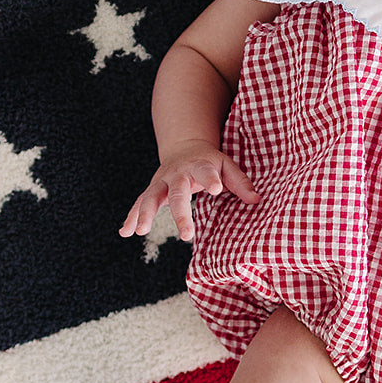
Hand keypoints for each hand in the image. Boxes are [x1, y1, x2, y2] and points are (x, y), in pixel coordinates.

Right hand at [119, 140, 259, 241]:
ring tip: (141, 231)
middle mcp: (178, 173)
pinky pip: (140, 203)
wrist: (184, 147)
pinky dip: (131, 217)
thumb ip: (240, 182)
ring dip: (145, 213)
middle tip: (187, 235)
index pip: (205, 171)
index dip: (210, 179)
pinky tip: (124, 232)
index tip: (215, 189)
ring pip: (151, 197)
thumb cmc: (210, 162)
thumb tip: (256, 200)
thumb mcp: (226, 165)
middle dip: (180, 213)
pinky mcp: (153, 190)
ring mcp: (162, 181)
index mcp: (199, 165)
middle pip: (177, 192)